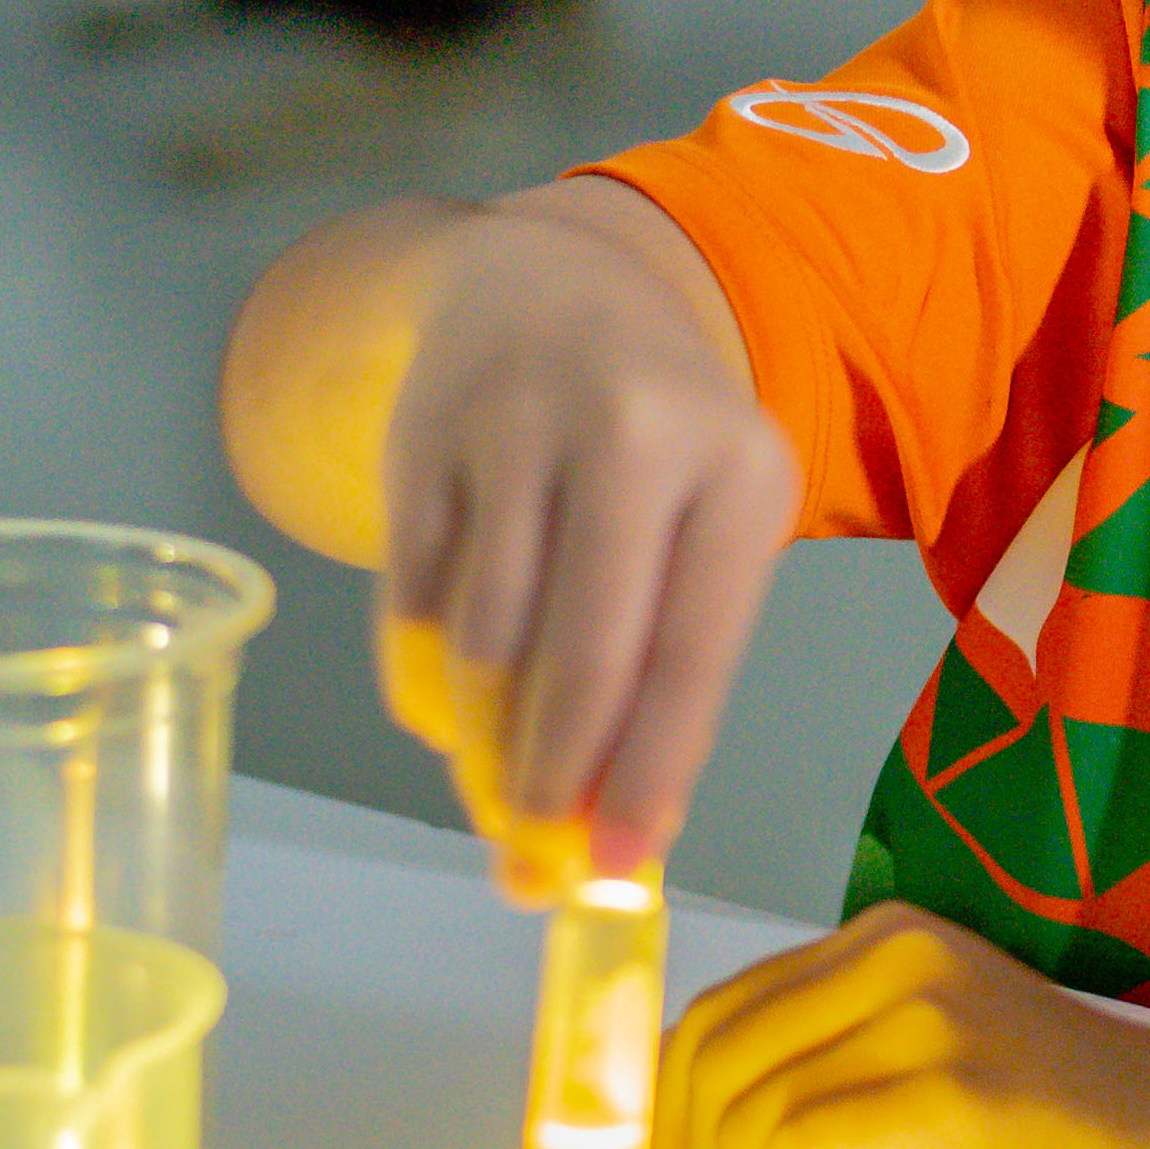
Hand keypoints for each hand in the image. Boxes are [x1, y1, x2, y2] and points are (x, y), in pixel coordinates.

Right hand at [375, 191, 795, 884]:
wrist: (552, 286)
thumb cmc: (654, 439)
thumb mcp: (708, 519)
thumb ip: (673, 659)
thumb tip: (615, 826)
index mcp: (735, 465)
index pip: (692, 650)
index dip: (653, 770)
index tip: (620, 862)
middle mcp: (630, 436)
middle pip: (584, 652)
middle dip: (557, 776)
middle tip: (536, 857)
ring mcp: (514, 429)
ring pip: (488, 638)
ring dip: (485, 739)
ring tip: (498, 786)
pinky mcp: (420, 438)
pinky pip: (414, 600)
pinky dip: (427, 678)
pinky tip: (452, 710)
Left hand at [659, 902, 1149, 1148]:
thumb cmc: (1076, 1134)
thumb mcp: (934, 1066)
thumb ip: (838, 1066)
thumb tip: (704, 1134)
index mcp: (886, 941)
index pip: (720, 1010)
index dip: (662, 1107)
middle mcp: (897, 956)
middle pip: (715, 1059)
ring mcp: (928, 1018)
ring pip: (749, 1115)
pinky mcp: (953, 1094)